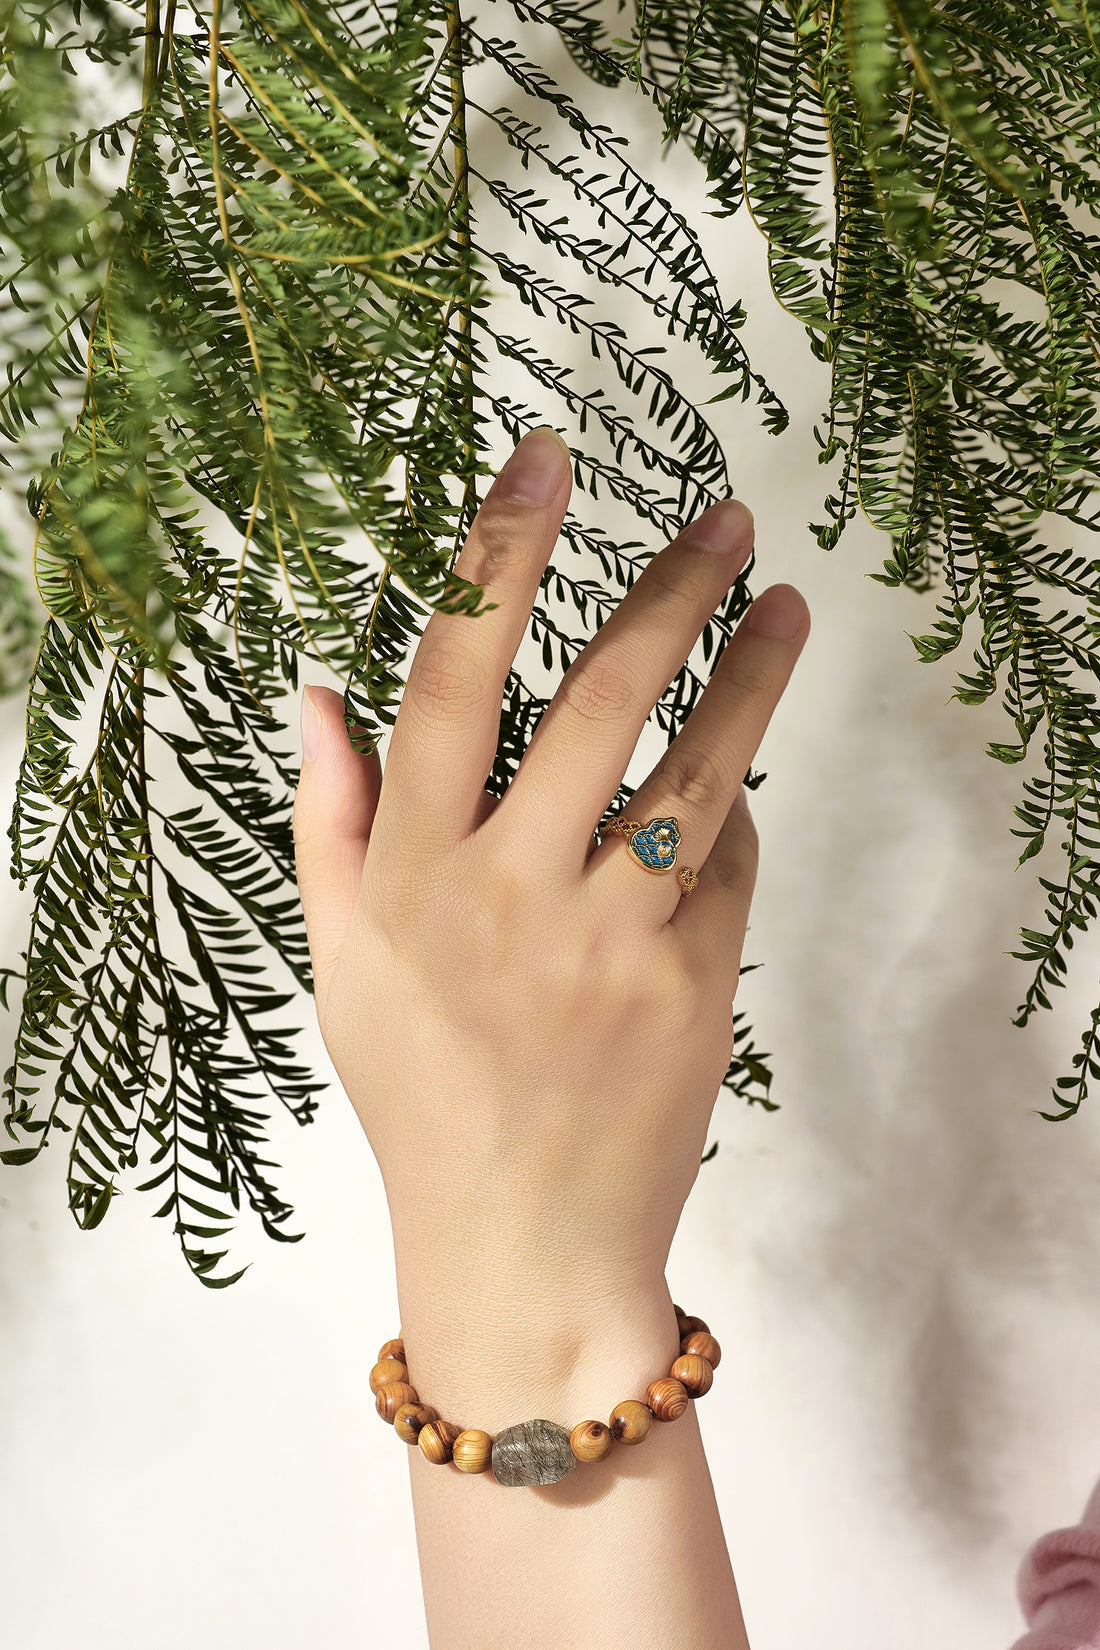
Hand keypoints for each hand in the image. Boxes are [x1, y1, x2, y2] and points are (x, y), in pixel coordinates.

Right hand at [292, 427, 808, 1319]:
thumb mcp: (342, 961)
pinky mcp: (689, 983)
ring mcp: (606, 940)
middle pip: (598, 700)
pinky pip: (725, 864)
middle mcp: (507, 892)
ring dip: (749, 675)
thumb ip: (330, 821)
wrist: (523, 1238)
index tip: (546, 459)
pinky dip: (730, 814)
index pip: (449, 677)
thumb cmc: (421, 1090)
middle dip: (668, 593)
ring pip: (694, 769)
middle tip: (724, 519)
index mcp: (411, 873)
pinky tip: (729, 787)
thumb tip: (320, 694)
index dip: (496, 554)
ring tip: (784, 603)